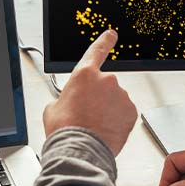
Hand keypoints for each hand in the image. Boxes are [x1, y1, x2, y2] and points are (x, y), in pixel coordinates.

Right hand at [43, 30, 137, 155]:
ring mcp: (121, 95)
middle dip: (98, 97)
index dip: (105, 41)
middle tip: (86, 114)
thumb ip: (65, 97)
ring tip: (94, 125)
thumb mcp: (53, 108)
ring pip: (115, 100)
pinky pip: (124, 112)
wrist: (80, 151)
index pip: (97, 50)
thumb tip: (69, 101)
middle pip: (104, 85)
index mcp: (84, 74)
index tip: (111, 35)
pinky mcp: (131, 111)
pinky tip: (105, 129)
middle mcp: (106, 80)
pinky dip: (117, 120)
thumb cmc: (66, 130)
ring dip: (107, 110)